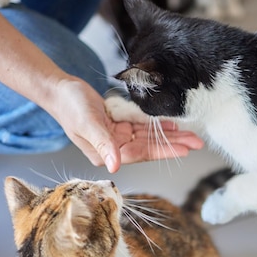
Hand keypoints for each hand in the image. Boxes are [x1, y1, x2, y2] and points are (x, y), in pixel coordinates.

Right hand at [47, 78, 202, 172]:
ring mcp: (118, 136)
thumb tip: (115, 166)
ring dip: (170, 136)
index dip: (163, 151)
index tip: (184, 150)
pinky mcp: (119, 124)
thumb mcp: (87, 123)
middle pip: (150, 147)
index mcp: (106, 153)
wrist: (60, 90)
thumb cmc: (69, 106)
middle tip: (197, 143)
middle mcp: (114, 148)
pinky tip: (174, 125)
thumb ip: (102, 144)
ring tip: (192, 135)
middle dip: (174, 145)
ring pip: (150, 137)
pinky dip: (158, 125)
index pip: (141, 154)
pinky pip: (143, 126)